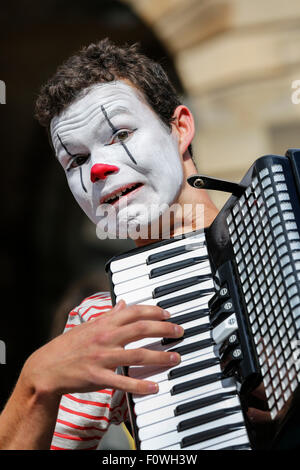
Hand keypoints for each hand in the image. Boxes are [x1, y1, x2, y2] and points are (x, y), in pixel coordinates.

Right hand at [20, 300, 182, 398]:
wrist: (47, 367)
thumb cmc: (69, 345)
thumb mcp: (89, 325)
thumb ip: (108, 315)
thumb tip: (123, 303)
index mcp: (104, 324)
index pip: (134, 311)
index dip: (154, 311)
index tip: (167, 314)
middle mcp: (106, 337)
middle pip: (142, 328)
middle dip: (164, 328)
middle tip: (179, 332)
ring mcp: (103, 357)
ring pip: (138, 354)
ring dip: (160, 356)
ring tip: (175, 357)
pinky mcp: (99, 377)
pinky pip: (124, 382)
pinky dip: (141, 385)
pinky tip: (155, 386)